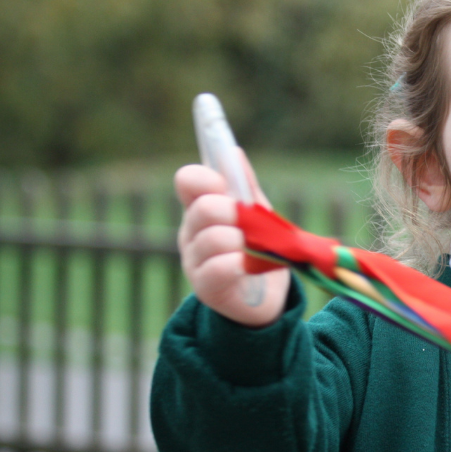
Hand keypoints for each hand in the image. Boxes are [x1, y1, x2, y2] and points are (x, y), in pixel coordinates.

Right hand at [175, 153, 289, 326]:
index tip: (226, 185)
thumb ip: (245, 186)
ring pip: (213, 238)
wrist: (263, 299)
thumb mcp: (255, 214)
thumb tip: (232, 152)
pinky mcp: (206, 288)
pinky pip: (218, 269)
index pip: (187, 180)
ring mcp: (195, 261)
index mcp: (200, 208)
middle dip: (232, 211)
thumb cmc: (255, 249)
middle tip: (248, 224)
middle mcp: (191, 233)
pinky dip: (237, 264)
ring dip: (240, 241)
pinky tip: (245, 267)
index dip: (206, 177)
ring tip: (251, 250)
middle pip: (203, 208)